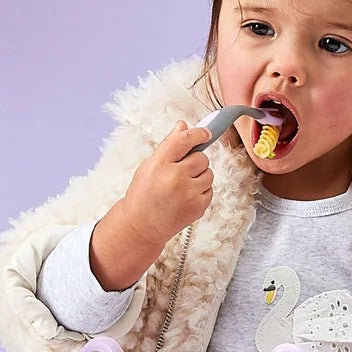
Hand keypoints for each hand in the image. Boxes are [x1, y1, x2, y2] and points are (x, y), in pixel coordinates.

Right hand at [119, 122, 215, 243]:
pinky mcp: (198, 207)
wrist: (142, 226)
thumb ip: (169, 145)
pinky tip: (186, 197)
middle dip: (195, 161)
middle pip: (201, 157)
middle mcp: (175, 178)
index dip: (198, 133)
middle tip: (181, 171)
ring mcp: (188, 194)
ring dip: (199, 176)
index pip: (184, 140)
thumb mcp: (149, 166)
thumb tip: (183, 126)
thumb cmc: (143, 195)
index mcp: (159, 164)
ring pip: (208, 173)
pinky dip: (201, 191)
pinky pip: (210, 189)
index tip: (205, 132)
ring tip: (183, 186)